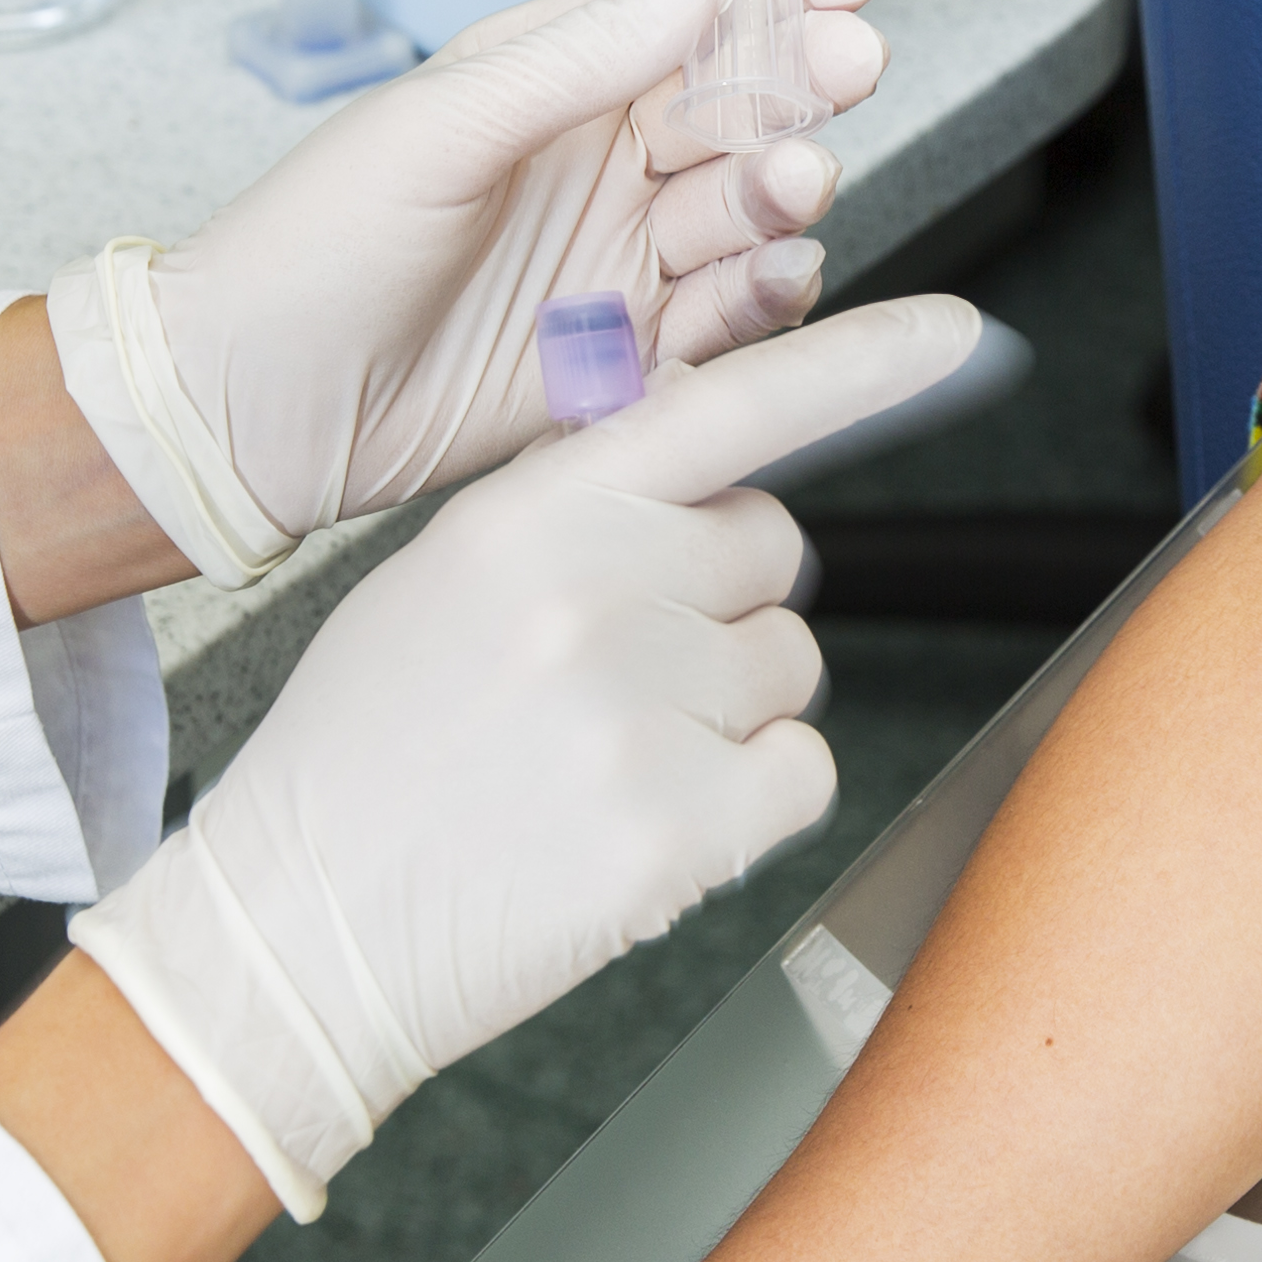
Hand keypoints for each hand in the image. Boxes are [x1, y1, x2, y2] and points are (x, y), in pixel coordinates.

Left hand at [47, 0, 890, 584]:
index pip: (688, 6)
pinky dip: (762, 296)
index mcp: (551, 75)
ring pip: (746, 209)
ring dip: (783, 189)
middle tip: (848, 69)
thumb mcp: (439, 129)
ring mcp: (617, 256)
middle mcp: (599, 159)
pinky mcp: (626, 354)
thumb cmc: (310, 248)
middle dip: (804, 80)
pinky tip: (772, 277)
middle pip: (741, 104)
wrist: (253, 407)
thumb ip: (580, 59)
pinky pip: (727, 317)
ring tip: (786, 185)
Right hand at [67, 295, 979, 1213]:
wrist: (299, 926)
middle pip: (773, 550)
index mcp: (530, 517)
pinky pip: (802, 774)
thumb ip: (582, 515)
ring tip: (603, 758)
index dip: (859, 366)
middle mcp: (594, 596)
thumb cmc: (370, 755)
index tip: (962, 335)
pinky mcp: (681, 831)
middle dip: (722, 603)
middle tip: (617, 674)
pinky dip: (748, 801)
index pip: (729, 408)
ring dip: (730, 710)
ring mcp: (641, 715)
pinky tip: (644, 820)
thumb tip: (720, 480)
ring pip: (792, 666)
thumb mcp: (447, 582)